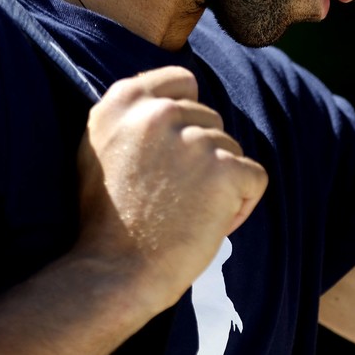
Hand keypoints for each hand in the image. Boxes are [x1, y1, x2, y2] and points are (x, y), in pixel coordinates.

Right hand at [74, 66, 268, 309]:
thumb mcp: (100, 148)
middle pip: (210, 120)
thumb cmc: (108, 220)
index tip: (172, 154)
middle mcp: (159, 112)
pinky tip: (209, 224)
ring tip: (185, 215)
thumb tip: (174, 100)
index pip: (182, 81)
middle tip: (171, 198)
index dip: (186, 118)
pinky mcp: (225, 169)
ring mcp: (194, 139)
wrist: (115, 273)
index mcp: (124, 101)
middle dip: (201, 157)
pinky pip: (254, 178)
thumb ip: (132, 116)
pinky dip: (241, 204)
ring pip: (232, 149)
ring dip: (219, 183)